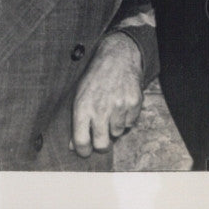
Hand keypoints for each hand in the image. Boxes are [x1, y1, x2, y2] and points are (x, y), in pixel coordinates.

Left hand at [71, 32, 143, 157]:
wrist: (118, 57)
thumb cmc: (95, 78)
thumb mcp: (79, 96)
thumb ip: (76, 122)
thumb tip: (74, 146)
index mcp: (83, 107)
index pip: (81, 141)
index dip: (83, 151)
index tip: (85, 151)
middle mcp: (101, 108)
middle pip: (101, 143)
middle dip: (101, 145)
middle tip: (101, 141)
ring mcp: (119, 106)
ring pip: (117, 133)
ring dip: (114, 128)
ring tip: (112, 112)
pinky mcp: (134, 103)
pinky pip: (130, 123)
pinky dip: (126, 119)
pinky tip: (122, 105)